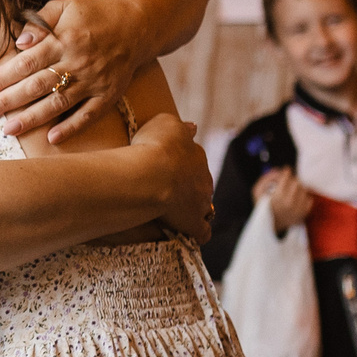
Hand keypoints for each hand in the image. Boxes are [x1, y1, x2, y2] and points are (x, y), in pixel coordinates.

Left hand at [0, 0, 151, 142]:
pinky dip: (72, 127)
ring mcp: (94, 81)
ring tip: (7, 129)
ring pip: (58, 103)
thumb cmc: (93, 15)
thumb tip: (19, 42)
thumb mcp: (65, 6)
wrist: (138, 25)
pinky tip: (52, 139)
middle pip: (35, 86)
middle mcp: (77, 62)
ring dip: (32, 118)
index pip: (24, 64)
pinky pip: (89, 115)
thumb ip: (40, 21)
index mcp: (63, 40)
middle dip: (6, 102)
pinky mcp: (109, 94)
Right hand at [132, 112, 212, 241]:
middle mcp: (203, 178)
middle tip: (167, 189)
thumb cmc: (154, 146)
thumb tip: (192, 127)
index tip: (166, 166)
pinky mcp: (193, 223)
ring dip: (193, 208)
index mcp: (196, 155)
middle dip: (188, 186)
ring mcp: (201, 202)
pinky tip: (188, 234)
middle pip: (200, 182)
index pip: (193, 158)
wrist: (152, 174)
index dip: (180, 163)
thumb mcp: (164, 123)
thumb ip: (180, 126)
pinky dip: (197, 233)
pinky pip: (201, 232)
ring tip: (175, 212)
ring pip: (203, 205)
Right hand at [256, 168, 314, 231]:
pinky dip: (304, 197)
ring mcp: (298, 208)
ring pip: (304, 190)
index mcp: (278, 196)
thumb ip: (266, 178)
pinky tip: (297, 198)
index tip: (286, 170)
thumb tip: (278, 170)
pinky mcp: (304, 213)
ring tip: (291, 191)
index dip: (286, 172)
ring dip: (298, 188)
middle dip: (292, 180)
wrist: (269, 226)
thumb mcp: (257, 191)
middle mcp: (290, 202)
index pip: (287, 177)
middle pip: (297, 182)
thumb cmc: (263, 207)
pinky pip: (309, 199)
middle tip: (288, 181)